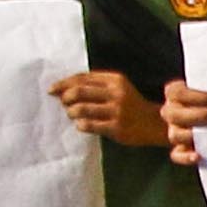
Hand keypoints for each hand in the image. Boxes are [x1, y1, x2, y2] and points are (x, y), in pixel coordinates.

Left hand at [52, 72, 166, 149]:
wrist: (155, 124)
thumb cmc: (130, 105)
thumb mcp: (118, 88)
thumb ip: (95, 85)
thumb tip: (63, 89)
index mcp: (115, 80)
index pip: (82, 78)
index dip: (63, 83)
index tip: (52, 90)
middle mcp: (116, 93)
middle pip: (78, 91)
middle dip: (65, 98)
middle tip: (64, 104)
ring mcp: (117, 111)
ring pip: (80, 108)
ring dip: (71, 112)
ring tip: (73, 115)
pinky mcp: (116, 128)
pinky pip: (88, 125)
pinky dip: (80, 124)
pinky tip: (81, 125)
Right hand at [159, 78, 206, 167]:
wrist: (204, 119)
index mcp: (174, 93)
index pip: (180, 94)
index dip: (202, 97)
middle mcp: (170, 112)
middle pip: (176, 115)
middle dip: (202, 116)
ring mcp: (173, 131)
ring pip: (176, 135)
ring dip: (194, 136)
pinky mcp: (178, 150)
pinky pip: (176, 155)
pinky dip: (186, 157)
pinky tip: (199, 156)